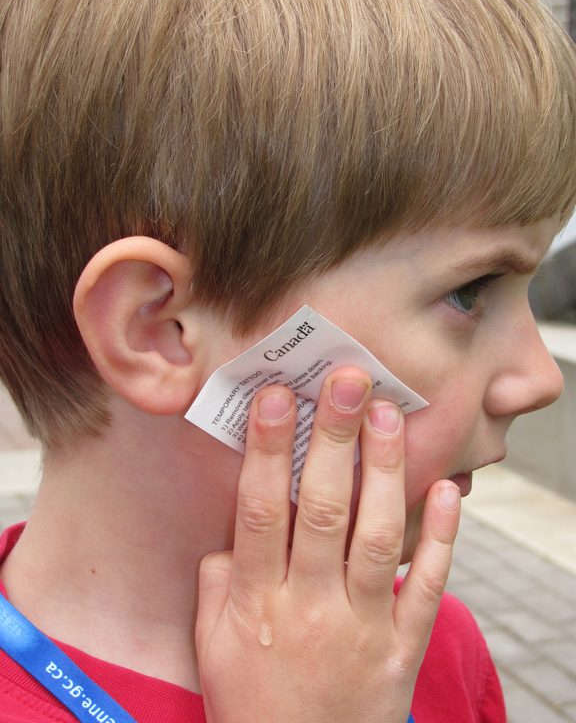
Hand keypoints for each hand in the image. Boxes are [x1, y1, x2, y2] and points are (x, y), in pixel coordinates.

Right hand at [196, 366, 459, 722]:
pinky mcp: (402, 648)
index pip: (260, 511)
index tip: (277, 396)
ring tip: (388, 413)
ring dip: (384, 470)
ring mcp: (362, 627)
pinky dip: (443, 537)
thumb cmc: (251, 705)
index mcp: (258, 604)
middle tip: (347, 381)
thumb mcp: (211, 647)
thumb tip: (236, 530)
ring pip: (377, 537)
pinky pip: (427, 587)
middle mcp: (311, 608)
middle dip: (333, 439)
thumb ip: (217, 582)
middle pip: (322, 510)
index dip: (268, 448)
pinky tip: (449, 488)